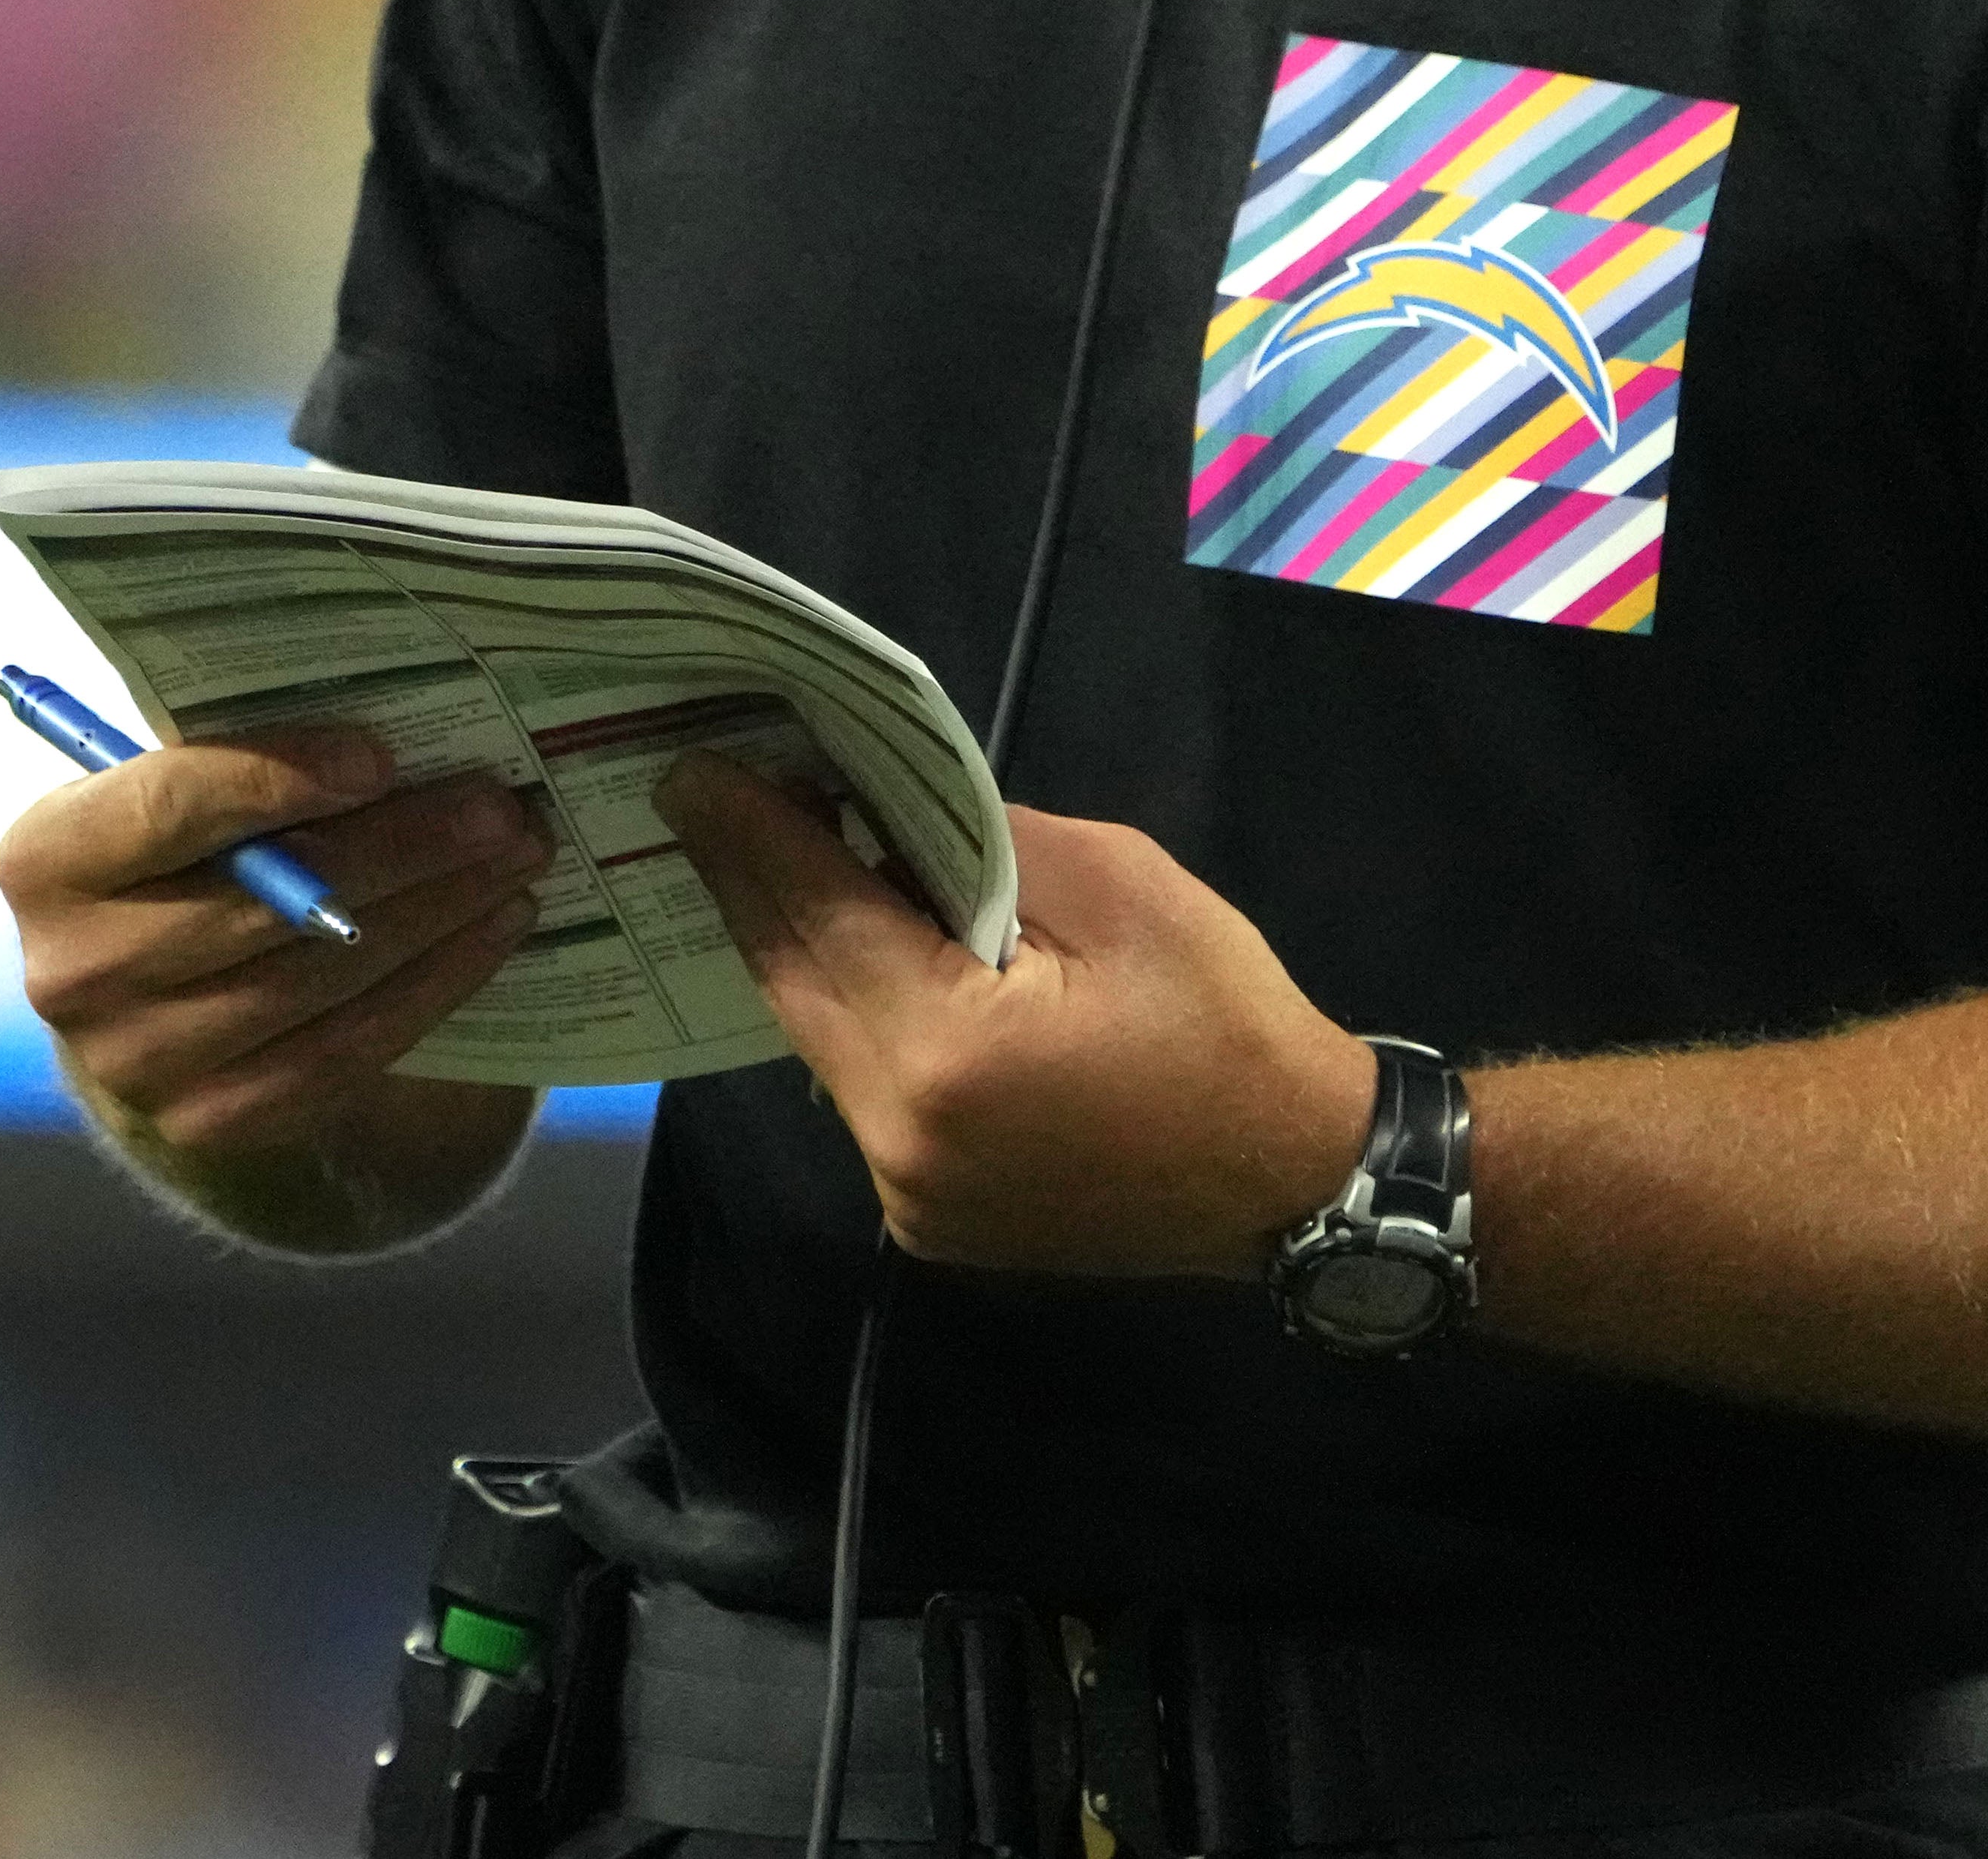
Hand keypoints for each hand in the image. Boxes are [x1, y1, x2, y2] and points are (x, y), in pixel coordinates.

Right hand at [0, 722, 545, 1167]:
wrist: (154, 989)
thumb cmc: (184, 847)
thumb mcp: (181, 785)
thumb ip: (246, 755)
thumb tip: (401, 720)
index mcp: (45, 860)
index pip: (164, 809)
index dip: (274, 780)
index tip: (381, 756)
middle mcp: (71, 972)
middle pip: (262, 904)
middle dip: (399, 849)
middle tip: (500, 807)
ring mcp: (136, 1062)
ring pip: (317, 980)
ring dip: (438, 913)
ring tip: (520, 858)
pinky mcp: (208, 1122)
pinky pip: (344, 1052)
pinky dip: (433, 985)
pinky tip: (495, 930)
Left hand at [657, 752, 1374, 1276]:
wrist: (1295, 1177)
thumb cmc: (1224, 1019)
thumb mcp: (1119, 885)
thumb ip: (986, 845)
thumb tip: (884, 815)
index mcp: (946, 1054)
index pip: (819, 916)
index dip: (753, 832)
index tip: (692, 768)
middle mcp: (899, 1140)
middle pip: (793, 986)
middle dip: (750, 882)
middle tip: (704, 795)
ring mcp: (909, 1195)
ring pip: (818, 1044)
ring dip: (799, 950)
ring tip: (775, 855)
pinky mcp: (930, 1218)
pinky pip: (862, 1095)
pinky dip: (851, 1016)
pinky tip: (855, 954)